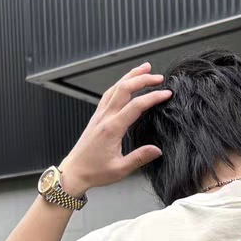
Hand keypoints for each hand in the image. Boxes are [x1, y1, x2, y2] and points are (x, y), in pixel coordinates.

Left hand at [60, 62, 171, 192]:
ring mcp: (99, 115)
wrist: (74, 172)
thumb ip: (139, 158)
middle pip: (124, 89)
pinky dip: (120, 85)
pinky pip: (108, 94)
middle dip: (142, 79)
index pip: (135, 106)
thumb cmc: (95, 172)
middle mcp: (104, 117)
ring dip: (130, 76)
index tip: (167, 94)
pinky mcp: (96, 117)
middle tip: (159, 77)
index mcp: (111, 129)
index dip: (153, 97)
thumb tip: (157, 150)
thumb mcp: (120, 169)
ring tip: (144, 69)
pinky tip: (126, 83)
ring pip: (115, 88)